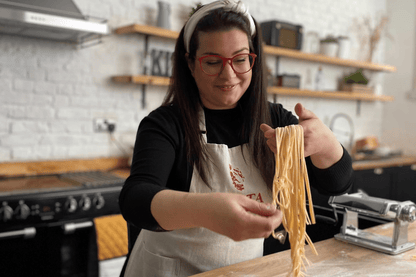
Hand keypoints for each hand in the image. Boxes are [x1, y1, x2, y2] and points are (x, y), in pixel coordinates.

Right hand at [151, 190, 281, 240]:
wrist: (200, 211)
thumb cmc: (217, 202)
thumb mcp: (240, 199)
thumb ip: (257, 206)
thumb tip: (272, 209)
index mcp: (243, 222)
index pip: (268, 225)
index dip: (277, 218)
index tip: (279, 209)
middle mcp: (242, 232)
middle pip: (266, 231)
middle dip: (274, 222)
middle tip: (274, 209)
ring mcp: (239, 236)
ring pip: (260, 234)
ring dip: (266, 225)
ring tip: (265, 211)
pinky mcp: (236, 237)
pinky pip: (252, 234)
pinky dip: (258, 227)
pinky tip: (255, 216)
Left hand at [260, 103, 342, 168]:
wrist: (325, 143)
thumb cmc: (316, 127)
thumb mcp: (312, 117)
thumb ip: (304, 111)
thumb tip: (298, 105)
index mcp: (308, 130)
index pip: (290, 132)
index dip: (277, 133)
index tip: (266, 133)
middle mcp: (305, 141)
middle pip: (285, 141)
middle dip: (273, 137)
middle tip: (265, 132)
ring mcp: (302, 150)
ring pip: (284, 149)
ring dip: (273, 144)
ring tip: (268, 137)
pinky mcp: (300, 156)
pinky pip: (286, 154)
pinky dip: (277, 149)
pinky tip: (271, 143)